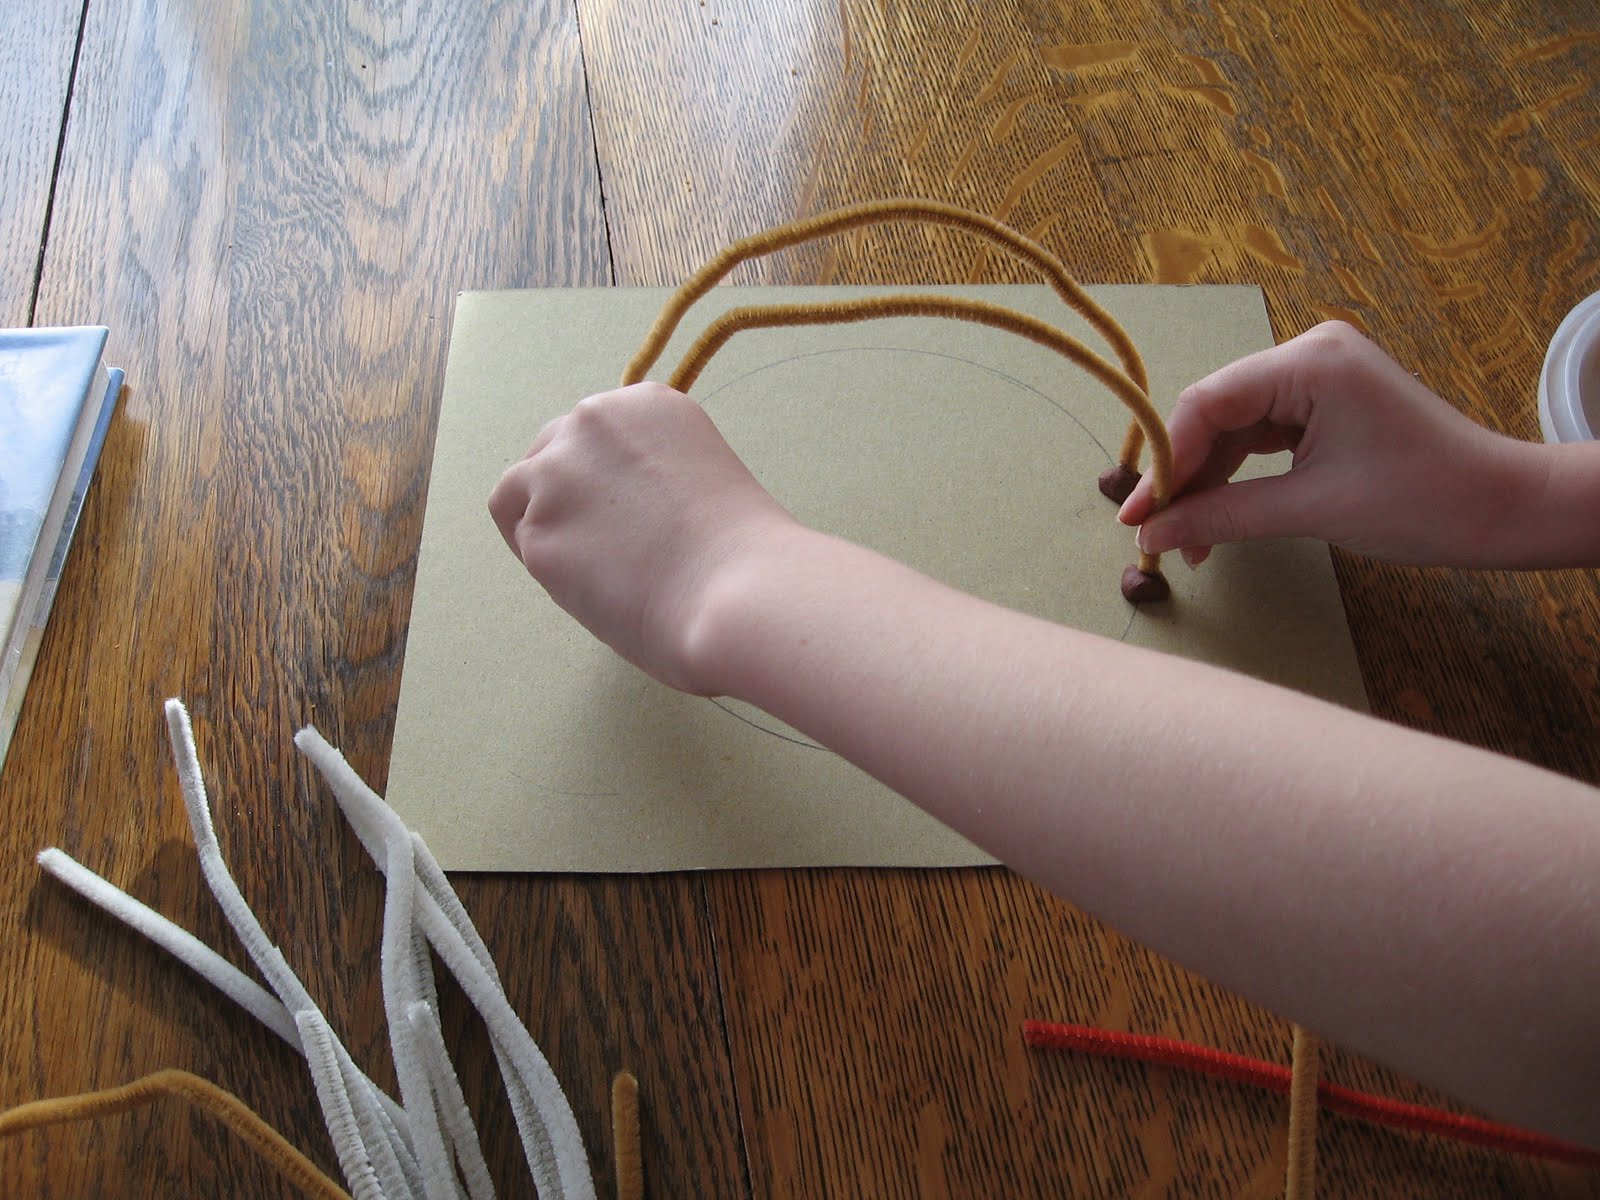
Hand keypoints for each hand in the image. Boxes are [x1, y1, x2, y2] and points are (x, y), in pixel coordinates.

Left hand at [488, 383, 795, 693]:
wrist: (739, 589)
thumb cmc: (741, 553)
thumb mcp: (701, 477)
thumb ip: (650, 476)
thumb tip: (615, 510)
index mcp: (646, 404)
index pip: (595, 432)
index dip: (600, 476)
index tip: (619, 510)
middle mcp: (593, 422)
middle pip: (547, 452)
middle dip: (562, 495)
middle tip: (598, 543)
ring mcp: (557, 473)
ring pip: (517, 494)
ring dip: (543, 526)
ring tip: (589, 567)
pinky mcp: (537, 530)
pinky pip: (524, 545)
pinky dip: (547, 567)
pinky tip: (591, 587)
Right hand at [1118, 321, 1539, 567]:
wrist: (1505, 507)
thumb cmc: (1424, 501)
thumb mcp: (1312, 510)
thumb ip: (1222, 517)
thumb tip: (1150, 537)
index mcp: (1311, 362)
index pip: (1208, 402)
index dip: (1166, 460)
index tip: (1136, 515)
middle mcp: (1309, 354)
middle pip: (1215, 411)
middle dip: (1183, 475)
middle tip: (1152, 532)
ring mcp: (1318, 377)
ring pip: (1233, 427)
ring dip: (1206, 482)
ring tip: (1184, 540)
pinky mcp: (1324, 404)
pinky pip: (1260, 436)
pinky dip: (1236, 477)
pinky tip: (1215, 519)